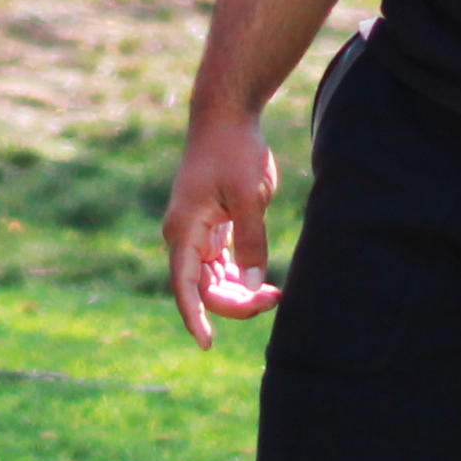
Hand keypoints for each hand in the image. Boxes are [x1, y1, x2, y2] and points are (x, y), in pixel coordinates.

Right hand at [161, 109, 281, 344]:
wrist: (226, 116)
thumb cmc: (235, 150)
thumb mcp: (249, 196)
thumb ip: (252, 240)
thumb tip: (253, 283)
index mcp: (184, 229)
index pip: (184, 286)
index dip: (194, 318)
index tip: (207, 344)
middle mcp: (183, 235)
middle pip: (203, 288)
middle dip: (235, 303)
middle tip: (276, 299)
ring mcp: (195, 232)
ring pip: (212, 280)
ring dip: (240, 293)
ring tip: (277, 294)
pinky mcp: (210, 227)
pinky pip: (220, 265)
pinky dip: (241, 277)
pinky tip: (266, 283)